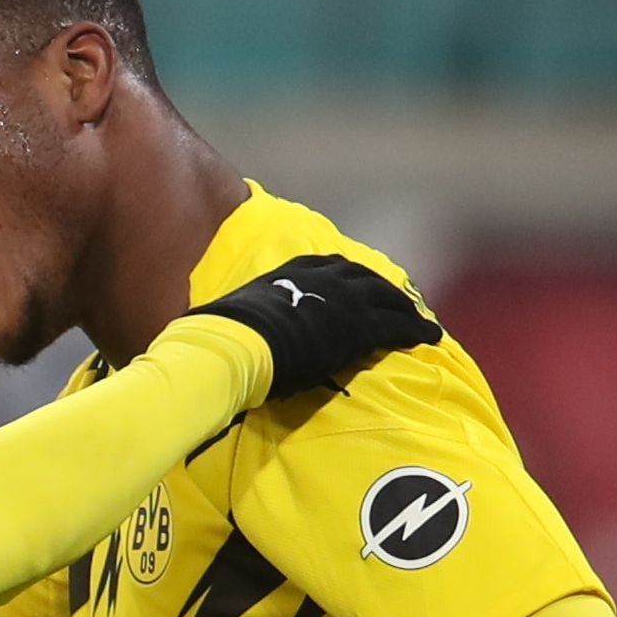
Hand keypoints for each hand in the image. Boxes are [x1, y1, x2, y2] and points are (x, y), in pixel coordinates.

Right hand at [181, 253, 440, 400]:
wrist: (232, 348)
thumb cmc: (216, 340)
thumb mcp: (222, 320)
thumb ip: (223, 321)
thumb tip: (185, 332)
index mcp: (290, 273)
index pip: (327, 268)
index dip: (345, 279)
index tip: (355, 287)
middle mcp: (322, 277)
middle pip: (363, 277)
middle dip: (381, 289)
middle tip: (396, 301)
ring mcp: (344, 299)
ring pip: (387, 297)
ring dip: (403, 307)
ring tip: (417, 320)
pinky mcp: (361, 326)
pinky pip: (400, 324)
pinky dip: (417, 328)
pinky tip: (431, 336)